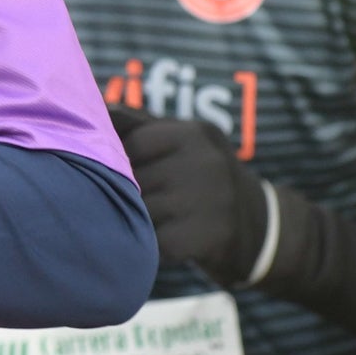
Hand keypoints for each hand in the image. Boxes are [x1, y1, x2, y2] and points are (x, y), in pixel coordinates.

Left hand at [110, 105, 272, 283]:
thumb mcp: (182, 141)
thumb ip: (138, 123)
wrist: (260, 227)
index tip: (131, 172)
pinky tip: (168, 240)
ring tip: (158, 219)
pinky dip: (152, 246)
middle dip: (129, 192)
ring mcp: (211, 201)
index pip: (132, 144)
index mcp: (195, 133)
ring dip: (138, 220)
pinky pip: (153, 242)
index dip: (122, 161)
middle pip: (134, 178)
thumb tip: (95, 108)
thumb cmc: (201, 178)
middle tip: (145, 200)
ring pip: (140, 210)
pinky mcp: (207, 238)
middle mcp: (207, 163)